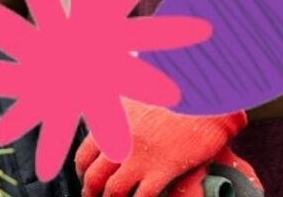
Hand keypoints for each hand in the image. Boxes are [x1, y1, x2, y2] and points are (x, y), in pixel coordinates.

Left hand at [75, 100, 246, 196]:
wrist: (201, 98)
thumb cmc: (169, 97)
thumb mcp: (133, 95)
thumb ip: (114, 106)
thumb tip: (98, 111)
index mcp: (113, 121)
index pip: (85, 154)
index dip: (82, 172)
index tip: (85, 178)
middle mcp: (122, 138)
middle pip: (95, 176)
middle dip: (91, 192)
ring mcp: (141, 155)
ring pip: (114, 190)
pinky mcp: (163, 167)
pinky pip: (142, 196)